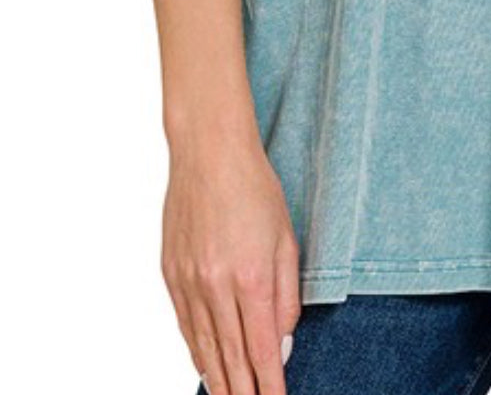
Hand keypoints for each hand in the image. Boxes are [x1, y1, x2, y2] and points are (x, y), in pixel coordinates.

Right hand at [162, 131, 300, 394]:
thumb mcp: (286, 239)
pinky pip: (185, 326)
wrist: (208, 153)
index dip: (269, 384)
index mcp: (250, 278)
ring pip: (203, 347)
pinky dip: (196, 352)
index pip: (262, 349)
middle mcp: (215, 287)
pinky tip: (205, 367)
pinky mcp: (170, 275)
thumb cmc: (255, 189)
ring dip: (219, 380)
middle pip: (230, 357)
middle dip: (243, 391)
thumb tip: (282, 343)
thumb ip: (286, 296)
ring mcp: (188, 283)